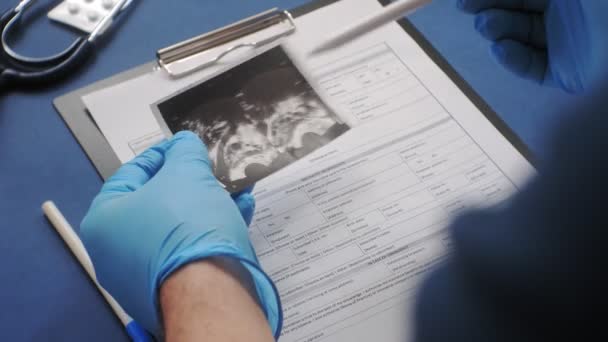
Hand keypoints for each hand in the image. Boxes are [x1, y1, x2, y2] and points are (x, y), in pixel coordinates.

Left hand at [80, 132, 281, 338]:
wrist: (212, 292)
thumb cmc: (187, 228)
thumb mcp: (186, 172)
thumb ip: (183, 151)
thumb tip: (183, 144)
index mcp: (104, 221)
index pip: (130, 174)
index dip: (160, 154)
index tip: (181, 146)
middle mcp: (117, 251)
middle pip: (157, 203)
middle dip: (190, 181)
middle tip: (207, 168)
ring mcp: (145, 274)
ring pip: (179, 226)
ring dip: (208, 203)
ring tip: (232, 188)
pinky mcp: (174, 288)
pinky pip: (191, 249)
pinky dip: (213, 228)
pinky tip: (239, 211)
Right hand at [458, 0, 607, 92]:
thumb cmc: (604, 12)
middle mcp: (568, 15)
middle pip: (518, 9)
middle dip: (490, 6)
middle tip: (467, 8)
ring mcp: (566, 44)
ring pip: (520, 36)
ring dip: (499, 29)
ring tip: (487, 28)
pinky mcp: (565, 74)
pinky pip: (532, 67)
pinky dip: (513, 59)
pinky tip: (501, 49)